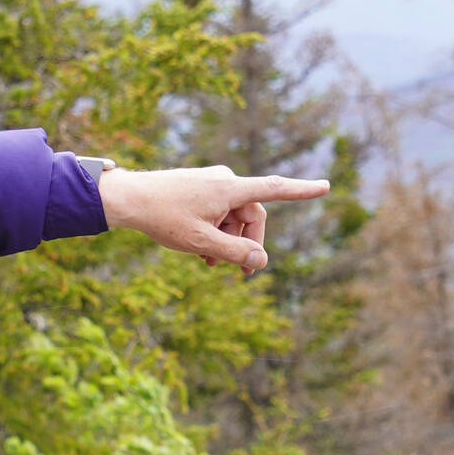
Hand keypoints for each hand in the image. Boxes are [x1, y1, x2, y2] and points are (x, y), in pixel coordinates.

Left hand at [97, 166, 330, 271]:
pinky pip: (219, 212)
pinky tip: (201, 250)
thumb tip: (261, 260)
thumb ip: (234, 253)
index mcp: (230, 188)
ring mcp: (212, 182)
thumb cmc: (162, 217)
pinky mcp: (200, 188)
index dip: (301, 191)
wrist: (128, 199)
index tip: (325, 186)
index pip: (274, 189)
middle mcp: (225, 180)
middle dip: (247, 244)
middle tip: (241, 274)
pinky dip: (216, 231)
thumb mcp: (200, 242)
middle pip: (252, 216)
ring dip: (228, 240)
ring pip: (234, 217)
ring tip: (209, 262)